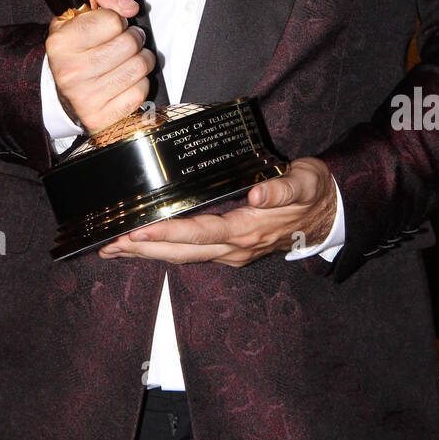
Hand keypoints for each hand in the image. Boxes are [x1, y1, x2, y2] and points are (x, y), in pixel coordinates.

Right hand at [45, 0, 155, 131]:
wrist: (63, 91)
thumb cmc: (76, 45)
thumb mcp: (80, 7)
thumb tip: (130, 7)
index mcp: (60, 43)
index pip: (113, 20)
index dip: (116, 20)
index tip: (107, 27)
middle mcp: (70, 72)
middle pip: (130, 43)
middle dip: (132, 39)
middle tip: (122, 42)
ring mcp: (85, 98)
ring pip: (140, 66)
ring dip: (140, 60)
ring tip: (125, 60)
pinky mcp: (102, 117)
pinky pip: (141, 91)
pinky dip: (138, 83)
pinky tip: (123, 81)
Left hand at [97, 157, 336, 266]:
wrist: (329, 216)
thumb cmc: (314, 193)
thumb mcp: (305, 183)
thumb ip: (282, 188)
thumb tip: (255, 193)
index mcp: (248, 229)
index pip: (200, 233)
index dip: (168, 232)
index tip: (138, 230)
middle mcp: (236, 247)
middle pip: (182, 252)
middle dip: (144, 249)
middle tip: (109, 245)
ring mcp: (233, 252)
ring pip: (183, 256)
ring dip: (149, 253)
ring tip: (116, 248)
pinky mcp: (231, 250)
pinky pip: (192, 253)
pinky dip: (165, 250)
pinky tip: (147, 245)